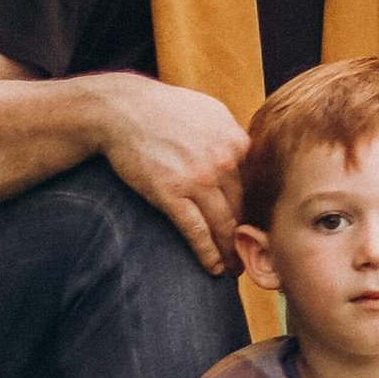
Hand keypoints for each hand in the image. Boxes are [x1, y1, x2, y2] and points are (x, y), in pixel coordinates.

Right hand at [89, 74, 250, 274]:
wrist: (124, 110)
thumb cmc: (165, 109)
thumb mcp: (210, 111)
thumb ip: (231, 135)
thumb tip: (245, 155)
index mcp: (237, 141)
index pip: (254, 185)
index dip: (254, 210)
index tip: (254, 228)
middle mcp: (224, 161)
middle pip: (241, 208)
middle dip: (245, 236)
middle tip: (248, 255)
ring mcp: (199, 179)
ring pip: (223, 224)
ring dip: (229, 252)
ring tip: (232, 268)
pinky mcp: (171, 194)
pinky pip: (196, 232)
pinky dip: (207, 253)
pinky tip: (213, 268)